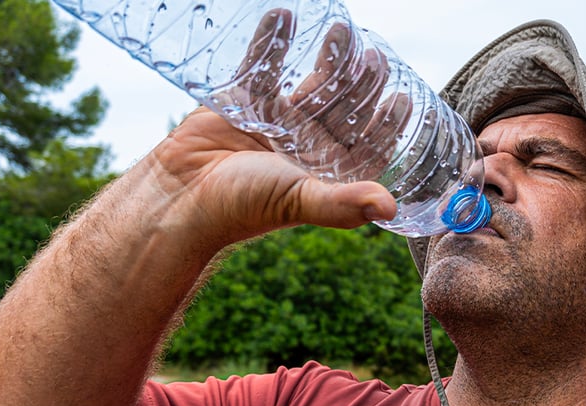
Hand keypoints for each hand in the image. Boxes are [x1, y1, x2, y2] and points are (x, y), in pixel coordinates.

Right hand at [144, 10, 401, 247]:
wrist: (182, 195)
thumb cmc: (245, 206)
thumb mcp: (302, 201)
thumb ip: (344, 204)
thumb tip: (390, 208)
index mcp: (329, 170)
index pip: (368, 142)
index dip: (387, 122)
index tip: (402, 98)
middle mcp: (310, 144)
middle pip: (346, 107)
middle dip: (362, 82)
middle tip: (375, 58)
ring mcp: (280, 121)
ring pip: (313, 83)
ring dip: (330, 57)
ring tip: (343, 30)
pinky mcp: (247, 101)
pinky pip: (264, 65)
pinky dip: (272, 41)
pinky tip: (285, 16)